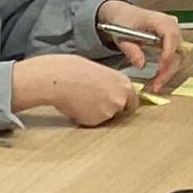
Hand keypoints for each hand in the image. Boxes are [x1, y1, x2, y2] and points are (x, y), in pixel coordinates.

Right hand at [11, 55, 138, 125]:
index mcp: (124, 84)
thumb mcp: (102, 73)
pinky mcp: (96, 121)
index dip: (125, 105)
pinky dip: (86, 117)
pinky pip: (93, 121)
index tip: (121, 107)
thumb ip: (112, 85)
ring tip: (82, 98)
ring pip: (105, 116)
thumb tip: (113, 94)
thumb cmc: (77, 71)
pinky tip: (77, 105)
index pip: (133, 102)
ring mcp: (109, 111)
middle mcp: (121, 99)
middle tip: (94, 99)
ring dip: (97, 112)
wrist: (60, 78)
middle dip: (109, 108)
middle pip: (119, 110)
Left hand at [97, 3, 183, 92]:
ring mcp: (173, 31)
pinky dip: (168, 67)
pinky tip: (159, 77)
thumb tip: (141, 65)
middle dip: (169, 69)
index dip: (168, 54)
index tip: (160, 69)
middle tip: (157, 84)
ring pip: (179, 55)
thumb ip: (131, 50)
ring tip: (157, 84)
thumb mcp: (122, 36)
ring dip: (169, 71)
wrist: (123, 13)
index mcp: (159, 19)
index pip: (171, 36)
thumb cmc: (123, 21)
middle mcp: (170, 24)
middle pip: (178, 49)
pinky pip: (175, 55)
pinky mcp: (172, 39)